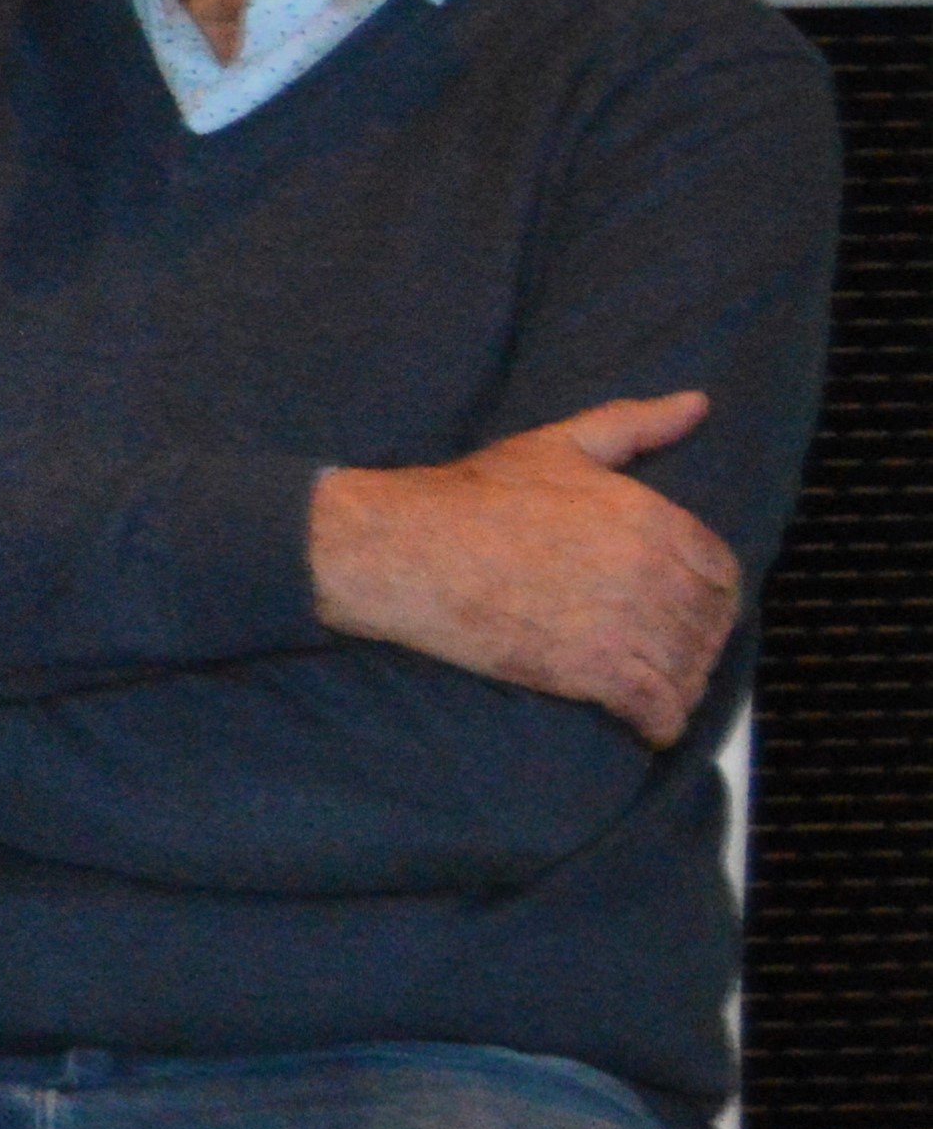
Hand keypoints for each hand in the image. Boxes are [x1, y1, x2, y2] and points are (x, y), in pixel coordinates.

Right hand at [310, 394, 739, 745]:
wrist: (406, 549)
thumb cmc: (475, 496)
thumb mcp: (558, 445)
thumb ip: (635, 424)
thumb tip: (697, 403)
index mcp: (650, 516)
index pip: (721, 571)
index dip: (711, 596)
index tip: (688, 609)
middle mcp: (651, 571)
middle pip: (710, 625)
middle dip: (698, 644)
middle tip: (670, 656)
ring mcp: (625, 624)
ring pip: (689, 670)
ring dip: (682, 687)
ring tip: (659, 692)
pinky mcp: (592, 672)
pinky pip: (657, 708)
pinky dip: (662, 723)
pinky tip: (649, 725)